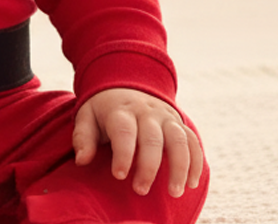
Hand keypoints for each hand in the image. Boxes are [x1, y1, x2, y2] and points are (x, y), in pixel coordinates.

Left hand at [73, 88, 203, 197]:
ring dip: (179, 166)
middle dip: (149, 166)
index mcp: (120, 110)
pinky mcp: (178, 123)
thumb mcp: (87, 116)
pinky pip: (192, 141)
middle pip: (152, 138)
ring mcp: (165, 117)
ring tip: (174, 192)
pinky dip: (196, 162)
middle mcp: (145, 112)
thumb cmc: (104, 110)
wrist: (125, 85)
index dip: (123, 153)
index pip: (123, 131)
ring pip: (178, 139)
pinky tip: (192, 183)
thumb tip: (82, 160)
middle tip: (140, 190)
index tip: (119, 175)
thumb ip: (83, 137)